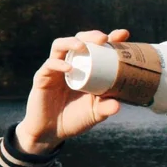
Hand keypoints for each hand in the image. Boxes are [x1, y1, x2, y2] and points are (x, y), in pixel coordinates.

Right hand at [16, 29, 128, 154]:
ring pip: (60, 45)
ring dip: (72, 42)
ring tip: (83, 46)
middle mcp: (71, 64)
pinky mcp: (42, 77)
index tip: (123, 34)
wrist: (51, 132)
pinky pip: (49, 65)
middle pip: (79, 40)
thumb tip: (118, 105)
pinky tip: (69, 68)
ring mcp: (55, 69)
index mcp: (87, 68)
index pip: (98, 48)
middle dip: (90, 35)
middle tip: (103, 39)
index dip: (111, 39)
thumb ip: (105, 108)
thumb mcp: (95, 114)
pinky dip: (59, 64)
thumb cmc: (75, 119)